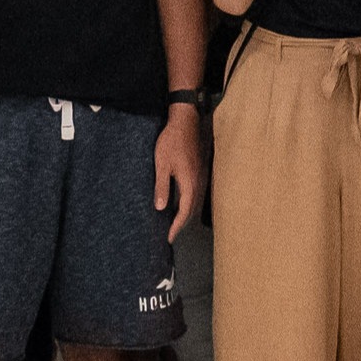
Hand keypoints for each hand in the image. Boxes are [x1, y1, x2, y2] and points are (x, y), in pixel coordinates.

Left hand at [153, 104, 203, 239]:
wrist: (185, 122)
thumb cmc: (171, 142)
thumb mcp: (162, 164)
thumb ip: (162, 186)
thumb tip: (161, 208)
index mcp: (189, 183)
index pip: (184, 212)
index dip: (176, 226)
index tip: (168, 238)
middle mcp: (197, 183)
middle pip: (190, 210)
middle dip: (180, 223)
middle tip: (170, 234)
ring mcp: (199, 176)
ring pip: (192, 202)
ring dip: (183, 214)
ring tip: (173, 223)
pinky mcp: (197, 171)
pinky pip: (193, 193)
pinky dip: (186, 203)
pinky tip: (178, 203)